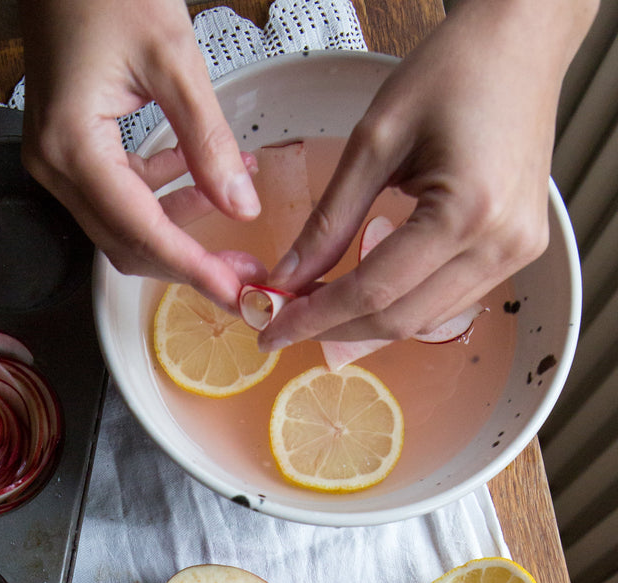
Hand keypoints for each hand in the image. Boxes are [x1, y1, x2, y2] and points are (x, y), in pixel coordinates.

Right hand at [19, 0, 263, 308]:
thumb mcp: (172, 58)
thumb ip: (208, 139)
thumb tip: (240, 205)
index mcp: (72, 148)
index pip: (140, 233)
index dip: (193, 269)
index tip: (236, 292)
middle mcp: (54, 166)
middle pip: (127, 245)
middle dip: (189, 262)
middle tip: (245, 270)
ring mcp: (56, 161)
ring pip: (123, 226)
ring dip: (180, 228)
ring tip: (235, 217)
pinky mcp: (68, 148)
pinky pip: (117, 194)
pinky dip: (160, 196)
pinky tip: (202, 180)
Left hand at [261, 0, 596, 350]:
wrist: (523, 41)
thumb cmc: (455, 69)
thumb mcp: (375, 139)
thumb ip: (329, 219)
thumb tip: (287, 277)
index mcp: (467, 211)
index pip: (375, 290)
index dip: (315, 316)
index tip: (271, 327)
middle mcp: (500, 244)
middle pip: (399, 319)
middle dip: (335, 329)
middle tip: (284, 324)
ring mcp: (516, 252)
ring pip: (424, 320)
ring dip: (367, 323)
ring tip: (318, 309)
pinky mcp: (519, 250)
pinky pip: (448, 301)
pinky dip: (402, 304)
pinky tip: (366, 293)